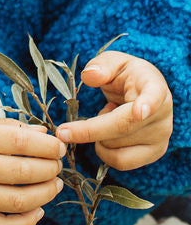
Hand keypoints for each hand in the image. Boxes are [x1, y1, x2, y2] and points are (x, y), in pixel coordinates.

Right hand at [0, 117, 64, 224]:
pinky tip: (37, 210)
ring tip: (52, 185)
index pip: (20, 141)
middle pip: (23, 172)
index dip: (47, 146)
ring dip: (45, 194)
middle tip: (57, 166)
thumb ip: (6, 129)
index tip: (58, 146)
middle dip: (50, 169)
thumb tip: (44, 135)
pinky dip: (26, 222)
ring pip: (18, 202)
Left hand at [55, 51, 172, 170]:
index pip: (153, 97)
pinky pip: (121, 162)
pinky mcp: (153, 154)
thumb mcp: (114, 62)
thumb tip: (89, 76)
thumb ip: (101, 66)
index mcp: (154, 87)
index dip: (146, 105)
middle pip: (123, 127)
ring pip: (119, 148)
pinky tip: (107, 135)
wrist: (143, 93)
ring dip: (99, 138)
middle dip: (89, 130)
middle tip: (62, 131)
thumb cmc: (127, 76)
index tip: (138, 111)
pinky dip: (105, 151)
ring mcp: (161, 138)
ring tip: (105, 118)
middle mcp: (162, 115)